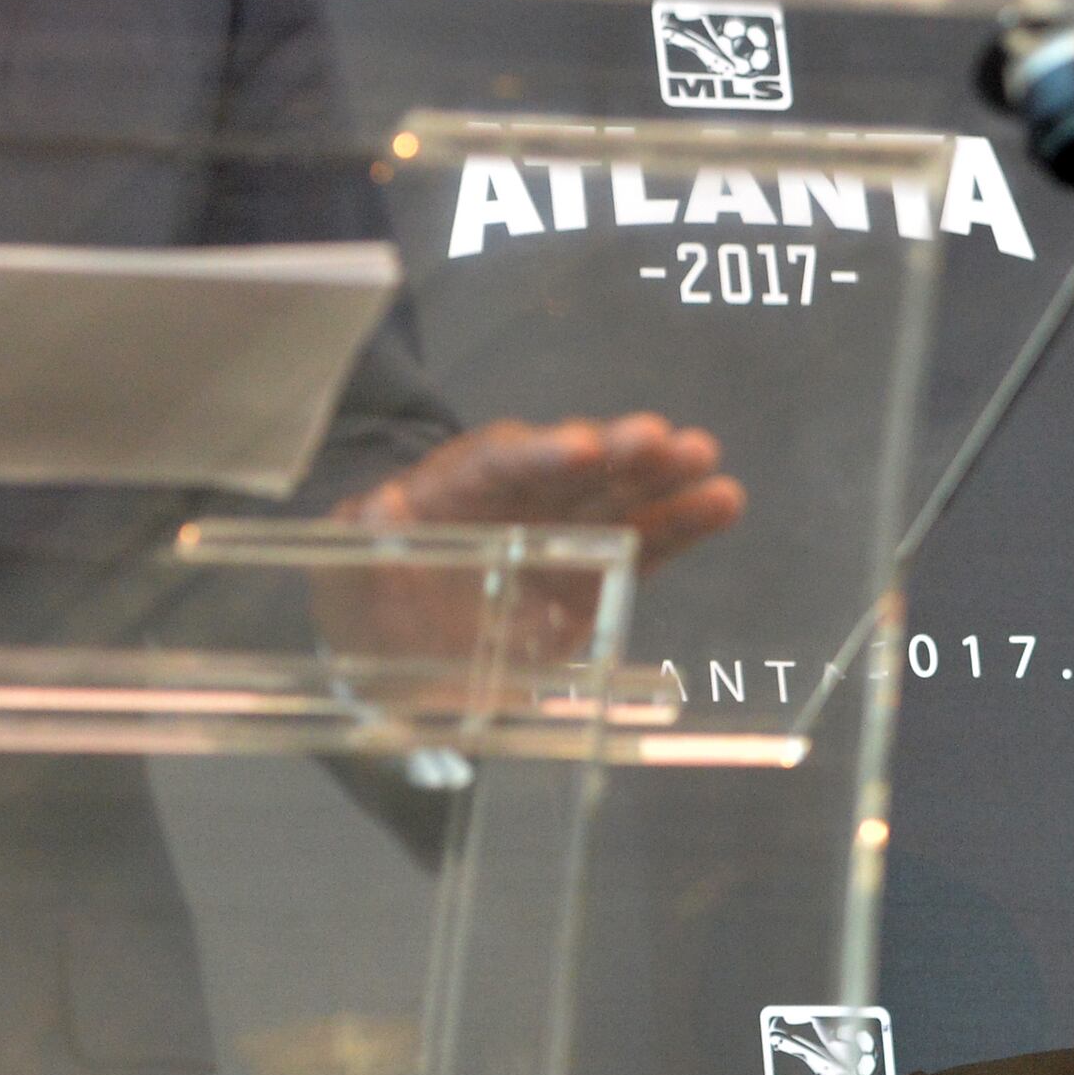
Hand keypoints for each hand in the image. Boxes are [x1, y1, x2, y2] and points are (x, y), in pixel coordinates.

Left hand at [318, 414, 744, 670]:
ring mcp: (560, 531)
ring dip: (660, 477)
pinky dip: (681, 524)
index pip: (498, 466)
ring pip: (614, 497)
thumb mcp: (351, 574)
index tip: (583, 446)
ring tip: (705, 459)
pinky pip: (641, 543)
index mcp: (453, 493)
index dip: (542, 455)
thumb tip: (382, 507)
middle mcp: (515, 500)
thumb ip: (368, 547)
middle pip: (567, 470)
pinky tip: (722, 501)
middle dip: (614, 454)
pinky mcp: (593, 572)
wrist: (389, 636)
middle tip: (661, 438)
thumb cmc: (369, 593)